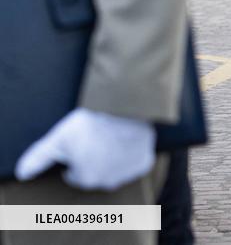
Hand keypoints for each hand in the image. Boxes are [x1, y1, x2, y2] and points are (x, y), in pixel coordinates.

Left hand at [16, 108, 154, 190]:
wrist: (131, 111)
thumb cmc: (95, 124)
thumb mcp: (60, 136)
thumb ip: (40, 156)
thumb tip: (22, 172)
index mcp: (85, 178)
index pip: (74, 175)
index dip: (74, 159)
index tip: (78, 144)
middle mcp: (107, 182)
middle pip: (93, 174)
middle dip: (92, 160)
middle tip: (94, 140)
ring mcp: (128, 173)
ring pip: (113, 170)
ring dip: (110, 159)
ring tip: (110, 138)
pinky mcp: (144, 163)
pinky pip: (134, 164)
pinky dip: (129, 156)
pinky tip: (126, 142)